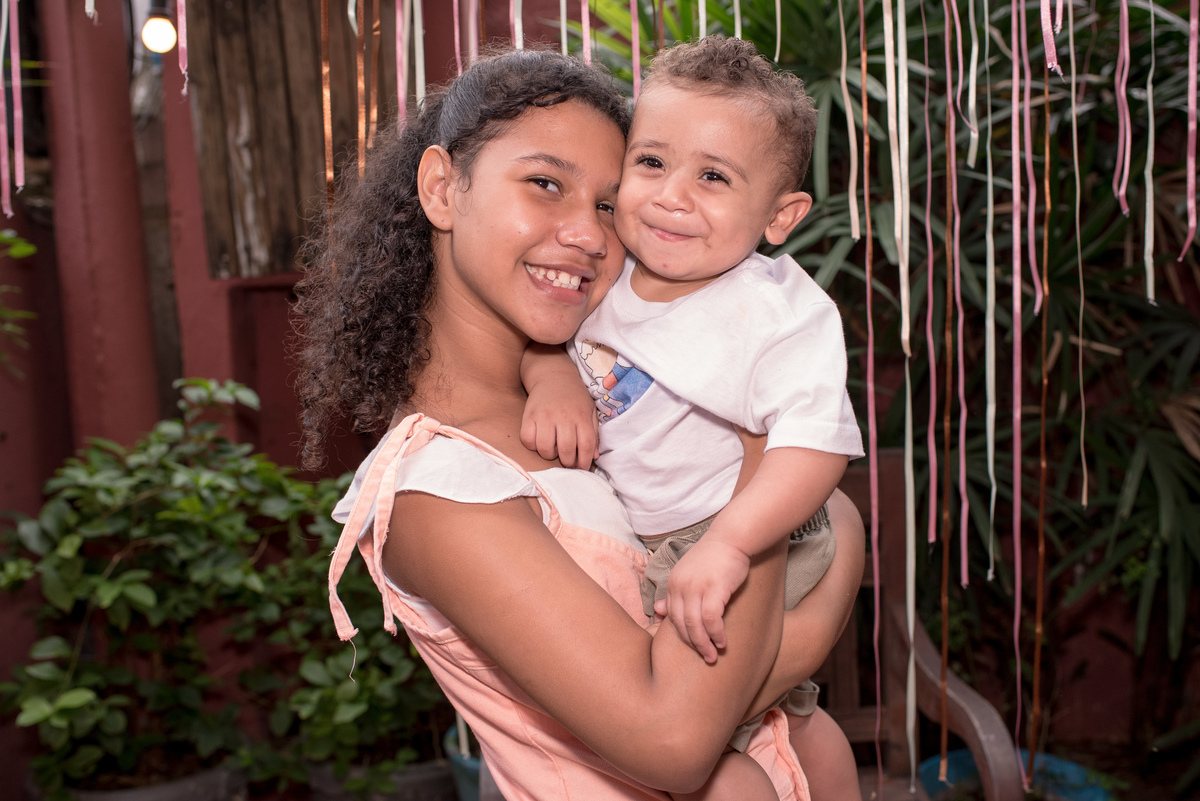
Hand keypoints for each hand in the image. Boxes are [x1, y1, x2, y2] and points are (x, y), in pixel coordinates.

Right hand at [521, 376, 598, 469]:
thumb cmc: (574, 396)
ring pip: (545, 448)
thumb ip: (594, 433)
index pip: (586, 445)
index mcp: (581, 416)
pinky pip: (527, 440)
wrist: (553, 375)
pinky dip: (532, 446)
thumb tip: (594, 456)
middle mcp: (563, 416)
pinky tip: (539, 441)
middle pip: (566, 450)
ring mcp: (544, 416)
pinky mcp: (529, 415)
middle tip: (567, 460)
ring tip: (553, 449)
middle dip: (567, 462)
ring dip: (549, 455)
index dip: (584, 461)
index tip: (581, 466)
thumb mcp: (590, 410)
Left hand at [653, 538, 750, 664]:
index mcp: (672, 583)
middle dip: (693, 645)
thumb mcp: (688, 573)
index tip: (694, 647)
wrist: (732, 537)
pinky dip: (716, 633)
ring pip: (694, 625)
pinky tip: (723, 641)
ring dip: (704, 644)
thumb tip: (657, 611)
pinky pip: (711, 618)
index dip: (682, 636)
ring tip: (713, 656)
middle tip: (705, 658)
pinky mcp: (714, 588)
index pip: (672, 617)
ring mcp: (695, 586)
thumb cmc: (714, 557)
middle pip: (681, 624)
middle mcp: (680, 586)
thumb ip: (676, 593)